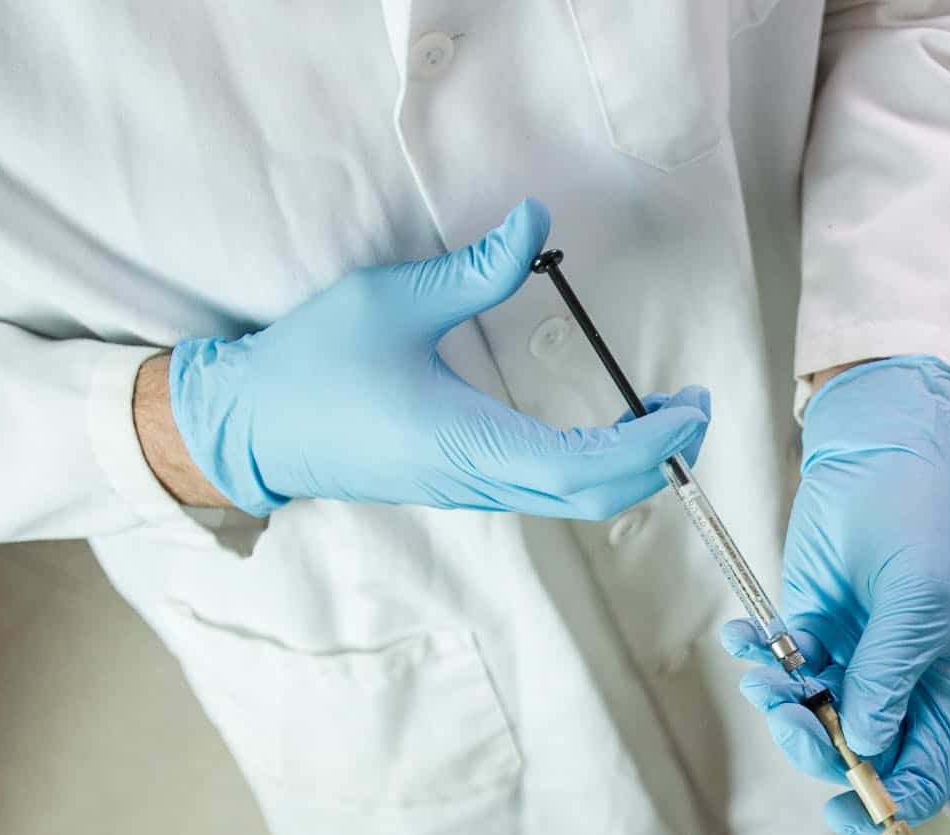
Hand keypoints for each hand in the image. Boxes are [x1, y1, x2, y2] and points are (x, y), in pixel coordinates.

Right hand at [156, 198, 708, 516]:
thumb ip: (474, 270)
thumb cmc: (313, 364)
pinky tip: (614, 430)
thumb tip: (532, 220)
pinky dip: (596, 468)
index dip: (647, 446)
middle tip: (696, 407)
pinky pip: (548, 490)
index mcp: (467, 444)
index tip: (688, 410)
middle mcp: (478, 480)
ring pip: (573, 499)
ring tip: (669, 416)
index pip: (582, 466)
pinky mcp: (461, 484)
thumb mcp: (392, 302)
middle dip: (659, 458)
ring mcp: (470, 489)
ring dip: (631, 465)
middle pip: (593, 496)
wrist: (252, 426)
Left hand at [722, 357, 949, 834]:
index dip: (887, 801)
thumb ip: (890, 676)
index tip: (841, 808)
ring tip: (762, 670)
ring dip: (780, 705)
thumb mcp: (918, 603)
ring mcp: (856, 662)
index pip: (925, 774)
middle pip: (859, 756)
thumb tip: (864, 745)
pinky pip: (782, 671)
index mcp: (949, 690)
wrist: (877, 455)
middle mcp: (903, 686)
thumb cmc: (919, 524)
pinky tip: (744, 637)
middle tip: (788, 713)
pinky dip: (757, 661)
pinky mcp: (814, 633)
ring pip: (812, 720)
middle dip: (818, 747)